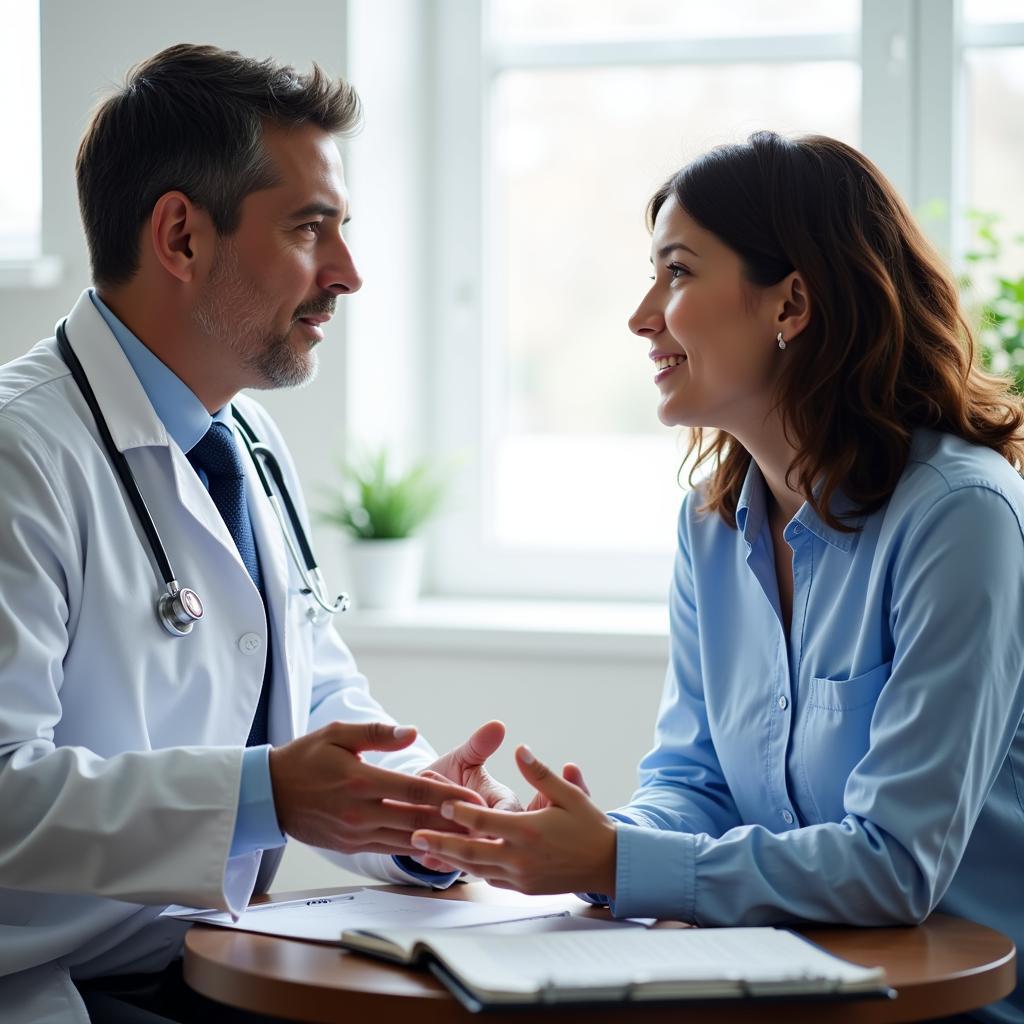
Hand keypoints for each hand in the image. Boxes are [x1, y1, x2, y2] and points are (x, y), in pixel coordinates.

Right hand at [268, 721, 482, 856]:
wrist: (267, 794)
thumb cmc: (305, 757)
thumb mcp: (337, 733)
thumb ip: (377, 733)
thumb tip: (412, 732)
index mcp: (360, 781)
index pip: (413, 791)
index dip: (446, 795)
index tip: (474, 797)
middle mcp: (360, 812)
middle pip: (416, 821)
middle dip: (452, 824)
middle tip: (484, 824)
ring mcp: (355, 834)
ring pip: (406, 840)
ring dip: (439, 841)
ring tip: (469, 840)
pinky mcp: (351, 847)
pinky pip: (390, 849)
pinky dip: (415, 849)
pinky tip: (437, 848)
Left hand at [410, 745, 616, 896]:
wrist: (609, 865)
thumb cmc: (590, 826)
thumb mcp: (568, 794)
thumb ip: (540, 774)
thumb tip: (520, 749)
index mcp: (528, 831)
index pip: (485, 821)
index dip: (461, 811)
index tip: (441, 801)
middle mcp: (520, 857)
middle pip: (470, 851)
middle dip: (440, 843)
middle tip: (415, 835)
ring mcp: (520, 877)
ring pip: (476, 868)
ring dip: (450, 859)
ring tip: (424, 851)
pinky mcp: (523, 889)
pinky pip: (490, 879)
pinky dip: (471, 870)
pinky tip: (456, 862)